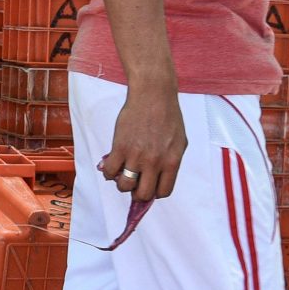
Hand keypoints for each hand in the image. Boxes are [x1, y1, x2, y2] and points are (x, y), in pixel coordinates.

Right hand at [100, 86, 184, 202]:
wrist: (153, 95)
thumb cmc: (168, 116)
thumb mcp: (179, 142)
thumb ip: (170, 162)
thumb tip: (158, 179)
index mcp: (172, 161)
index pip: (163, 192)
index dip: (155, 192)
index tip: (149, 185)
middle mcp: (155, 162)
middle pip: (143, 194)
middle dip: (137, 193)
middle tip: (134, 183)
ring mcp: (136, 155)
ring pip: (124, 186)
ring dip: (122, 183)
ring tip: (123, 173)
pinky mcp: (120, 147)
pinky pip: (110, 171)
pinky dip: (109, 173)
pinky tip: (112, 165)